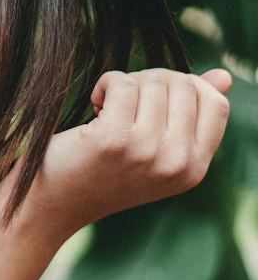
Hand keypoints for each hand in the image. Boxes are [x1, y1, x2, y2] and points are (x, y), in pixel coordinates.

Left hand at [34, 67, 231, 233]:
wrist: (55, 202)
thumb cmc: (104, 170)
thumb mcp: (157, 150)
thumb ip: (191, 117)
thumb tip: (223, 76)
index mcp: (195, 169)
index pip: (216, 103)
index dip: (188, 87)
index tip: (156, 97)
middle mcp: (177, 163)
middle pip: (184, 86)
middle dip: (152, 81)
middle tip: (125, 102)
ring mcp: (147, 151)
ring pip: (152, 81)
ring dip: (126, 83)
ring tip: (108, 108)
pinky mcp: (114, 138)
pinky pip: (122, 83)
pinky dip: (105, 84)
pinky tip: (94, 105)